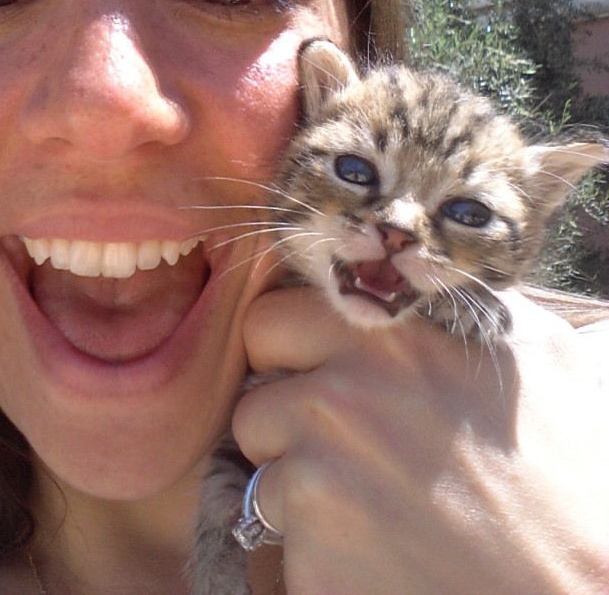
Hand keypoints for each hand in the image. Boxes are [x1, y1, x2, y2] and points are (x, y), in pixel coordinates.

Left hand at [233, 287, 608, 594]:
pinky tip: (376, 547)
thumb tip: (421, 276)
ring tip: (368, 500)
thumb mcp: (542, 354)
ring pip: (261, 464)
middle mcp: (341, 398)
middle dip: (280, 410)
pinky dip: (314, 541)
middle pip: (253, 389)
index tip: (315, 370)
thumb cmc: (571, 476)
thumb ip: (466, 303)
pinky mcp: (311, 548)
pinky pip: (277, 531)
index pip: (274, 317)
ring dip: (298, 479)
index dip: (290, 346)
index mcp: (389, 341)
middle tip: (329, 438)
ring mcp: (319, 475)